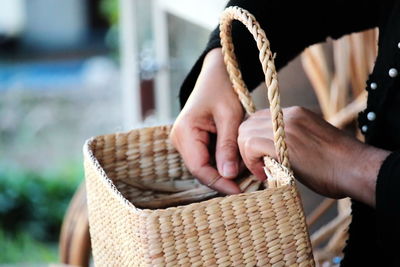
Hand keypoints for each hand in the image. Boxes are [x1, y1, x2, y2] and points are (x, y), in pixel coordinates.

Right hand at [170, 48, 243, 193]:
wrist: (216, 75)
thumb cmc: (223, 90)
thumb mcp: (230, 116)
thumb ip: (228, 146)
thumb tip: (228, 176)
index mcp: (184, 132)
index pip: (200, 168)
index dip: (220, 182)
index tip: (242, 191)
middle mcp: (180, 140)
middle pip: (201, 170)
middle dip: (224, 179)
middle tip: (249, 186)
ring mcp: (185, 142)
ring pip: (205, 167)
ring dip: (225, 172)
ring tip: (248, 175)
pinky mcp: (194, 142)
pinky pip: (208, 159)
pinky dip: (224, 163)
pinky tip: (240, 164)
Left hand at [238, 106, 389, 205]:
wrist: (356, 169)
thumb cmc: (337, 166)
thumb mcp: (309, 145)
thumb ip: (288, 142)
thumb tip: (267, 153)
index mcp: (295, 114)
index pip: (258, 119)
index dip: (252, 140)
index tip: (258, 160)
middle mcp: (288, 114)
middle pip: (247, 124)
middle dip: (245, 147)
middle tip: (256, 167)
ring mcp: (285, 125)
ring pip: (245, 133)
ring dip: (247, 155)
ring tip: (261, 172)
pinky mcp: (283, 140)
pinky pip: (251, 144)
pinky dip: (251, 161)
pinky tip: (264, 174)